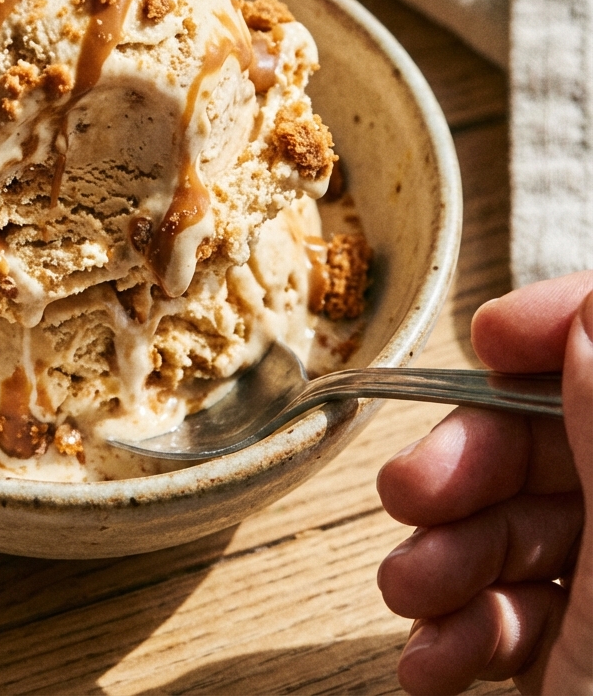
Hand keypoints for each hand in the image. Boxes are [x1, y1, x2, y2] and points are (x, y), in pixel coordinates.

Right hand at [376, 272, 592, 694]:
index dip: (574, 327)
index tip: (493, 337)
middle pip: (570, 443)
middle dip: (473, 466)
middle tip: (410, 492)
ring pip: (530, 524)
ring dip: (450, 556)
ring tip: (409, 596)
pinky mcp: (585, 645)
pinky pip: (520, 602)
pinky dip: (462, 622)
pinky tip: (431, 656)